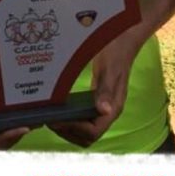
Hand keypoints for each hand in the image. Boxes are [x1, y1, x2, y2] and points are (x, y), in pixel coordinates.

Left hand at [47, 27, 144, 146]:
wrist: (123, 38)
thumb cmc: (116, 51)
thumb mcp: (109, 68)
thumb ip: (106, 90)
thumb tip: (104, 111)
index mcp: (114, 107)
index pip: (93, 132)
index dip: (74, 130)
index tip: (56, 120)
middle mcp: (109, 111)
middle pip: (88, 137)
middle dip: (68, 132)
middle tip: (51, 120)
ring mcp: (103, 107)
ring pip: (85, 131)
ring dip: (68, 129)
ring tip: (52, 117)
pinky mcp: (97, 101)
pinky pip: (83, 118)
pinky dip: (71, 119)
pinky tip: (60, 109)